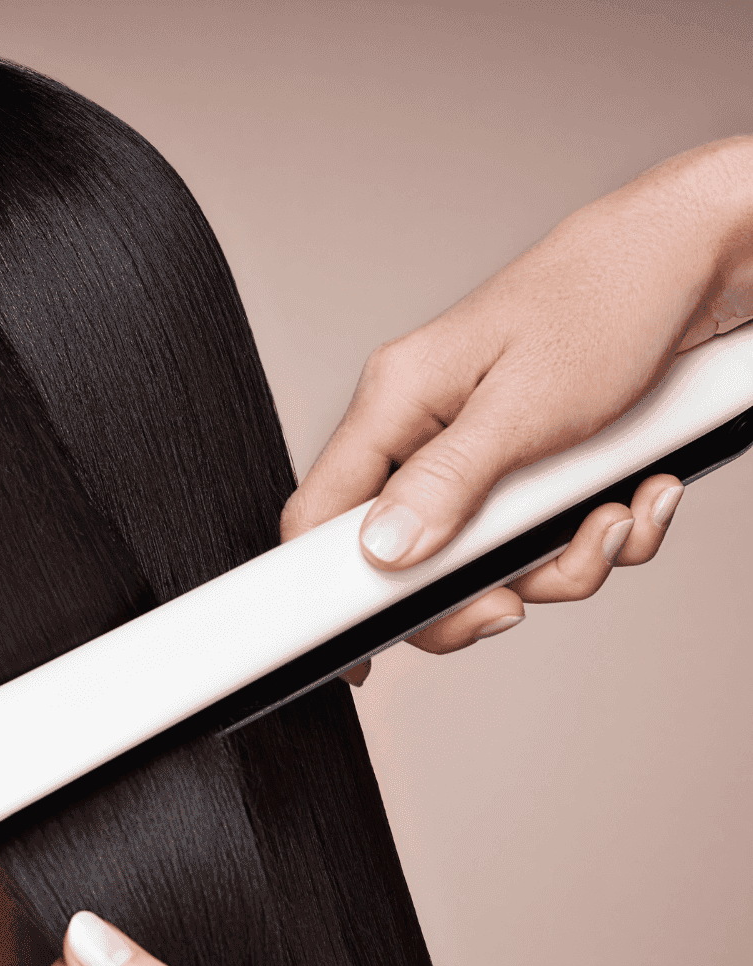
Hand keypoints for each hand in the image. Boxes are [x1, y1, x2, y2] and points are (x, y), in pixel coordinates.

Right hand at [283, 135, 752, 669]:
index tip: (362, 655)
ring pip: (485, 561)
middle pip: (408, 561)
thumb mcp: (528, 403)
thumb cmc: (612, 297)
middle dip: (482, 590)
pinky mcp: (526, 468)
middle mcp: (424, 431)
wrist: (699, 257)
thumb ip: (446, 483)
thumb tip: (383, 550)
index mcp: (396, 401)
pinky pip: (540, 540)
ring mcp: (475, 454)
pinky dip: (596, 537)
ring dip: (561, 564)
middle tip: (521, 598)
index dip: (328, 594)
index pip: (321, 515)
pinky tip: (636, 497)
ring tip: (615, 519)